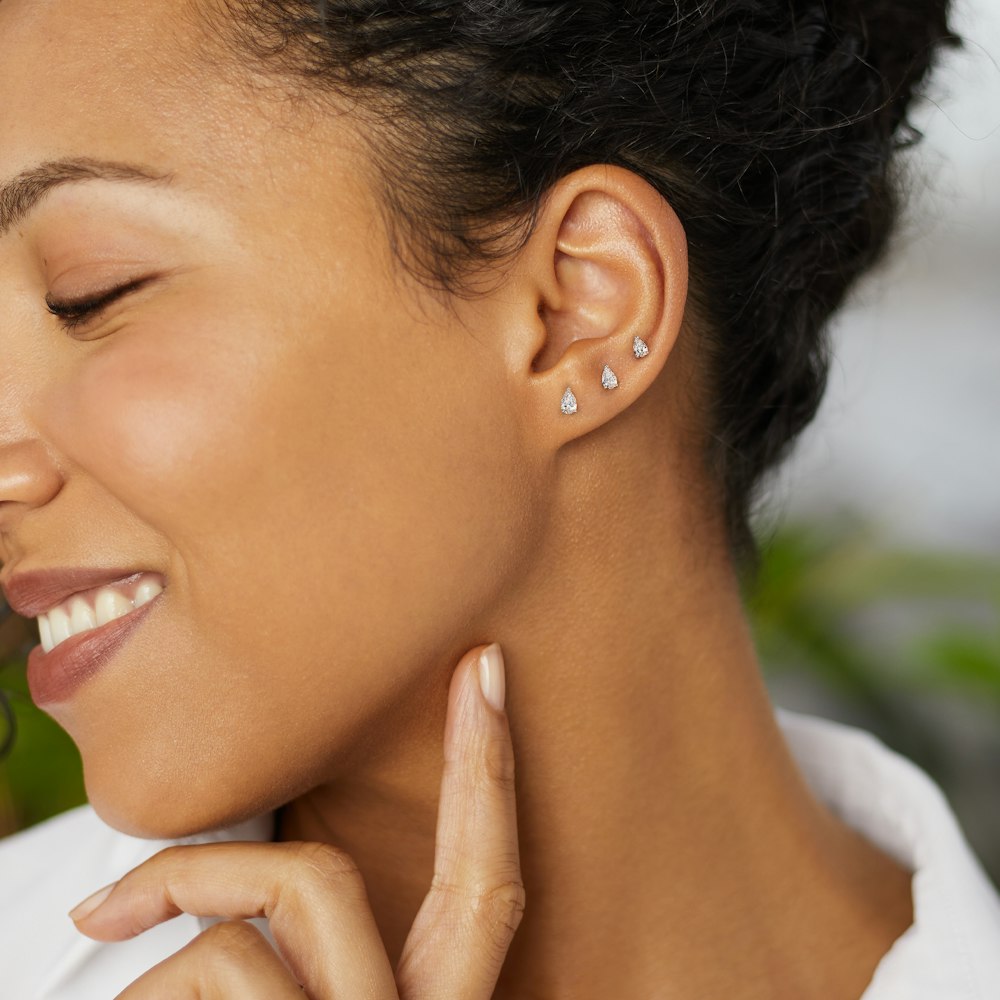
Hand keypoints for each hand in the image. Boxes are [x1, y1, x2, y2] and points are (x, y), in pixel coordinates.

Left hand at [69, 643, 523, 998]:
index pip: (488, 887)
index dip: (490, 774)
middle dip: (212, 868)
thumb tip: (241, 911)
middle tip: (104, 905)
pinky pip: (206, 979)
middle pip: (324, 883)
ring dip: (147, 969)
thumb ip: (325, 961)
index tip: (483, 665)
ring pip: (239, 940)